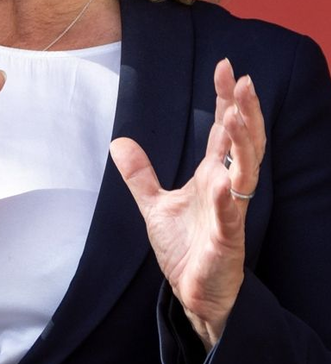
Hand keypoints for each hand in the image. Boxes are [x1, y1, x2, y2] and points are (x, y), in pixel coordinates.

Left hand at [111, 58, 265, 350]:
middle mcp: (226, 189)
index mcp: (211, 177)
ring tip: (237, 114)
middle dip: (245, 112)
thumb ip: (140, 174)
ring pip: (244, 172)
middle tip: (244, 80)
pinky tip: (222, 177)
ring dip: (242, 144)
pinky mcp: (227, 239)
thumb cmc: (186, 249)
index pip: (223, 131)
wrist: (194, 295)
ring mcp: (229, 213)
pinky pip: (229, 214)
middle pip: (242, 143)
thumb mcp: (153, 205)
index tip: (225, 67)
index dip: (226, 100)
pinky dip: (227, 195)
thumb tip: (119, 141)